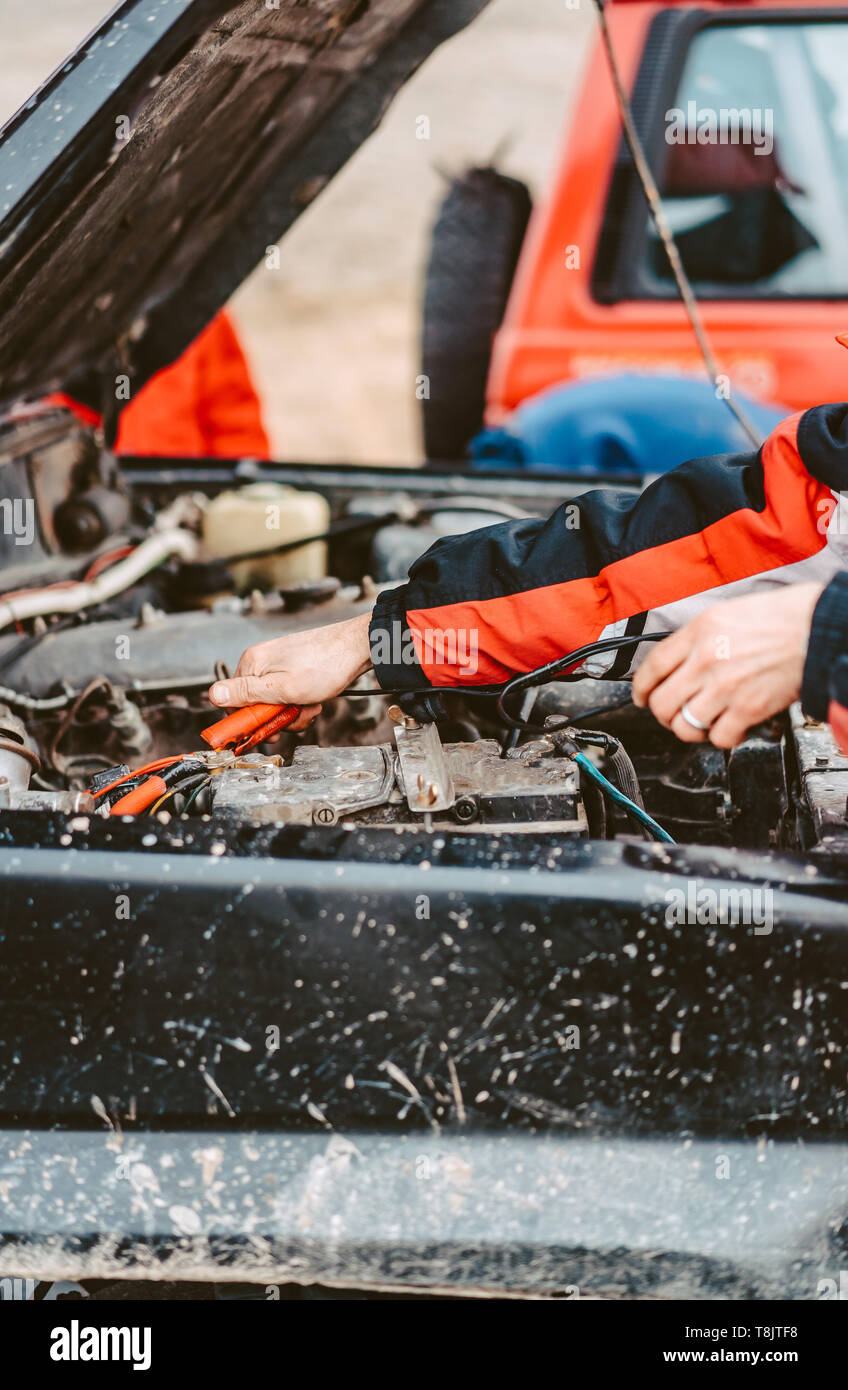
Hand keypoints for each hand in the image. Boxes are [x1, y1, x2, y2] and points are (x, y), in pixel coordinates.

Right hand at [208, 611, 372, 731]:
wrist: (359, 648)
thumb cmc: (326, 665)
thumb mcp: (283, 688)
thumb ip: (247, 694)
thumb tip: (213, 694)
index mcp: (252, 664)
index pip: (233, 702)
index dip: (249, 721)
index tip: (266, 732)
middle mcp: (261, 662)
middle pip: (256, 705)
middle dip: (277, 718)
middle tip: (296, 716)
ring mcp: (278, 665)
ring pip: (275, 704)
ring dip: (293, 713)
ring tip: (310, 706)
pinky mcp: (293, 670)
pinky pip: (288, 696)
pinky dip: (301, 703)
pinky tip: (315, 700)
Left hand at [631, 583, 822, 748]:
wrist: (818, 627)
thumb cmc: (784, 616)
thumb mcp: (728, 612)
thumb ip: (700, 636)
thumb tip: (681, 660)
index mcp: (698, 632)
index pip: (652, 667)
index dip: (641, 689)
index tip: (642, 697)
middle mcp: (705, 660)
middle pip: (661, 703)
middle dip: (662, 714)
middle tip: (672, 714)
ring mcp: (725, 686)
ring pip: (684, 725)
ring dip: (690, 729)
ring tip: (701, 723)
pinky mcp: (748, 708)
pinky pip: (719, 737)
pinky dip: (722, 738)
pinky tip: (730, 728)